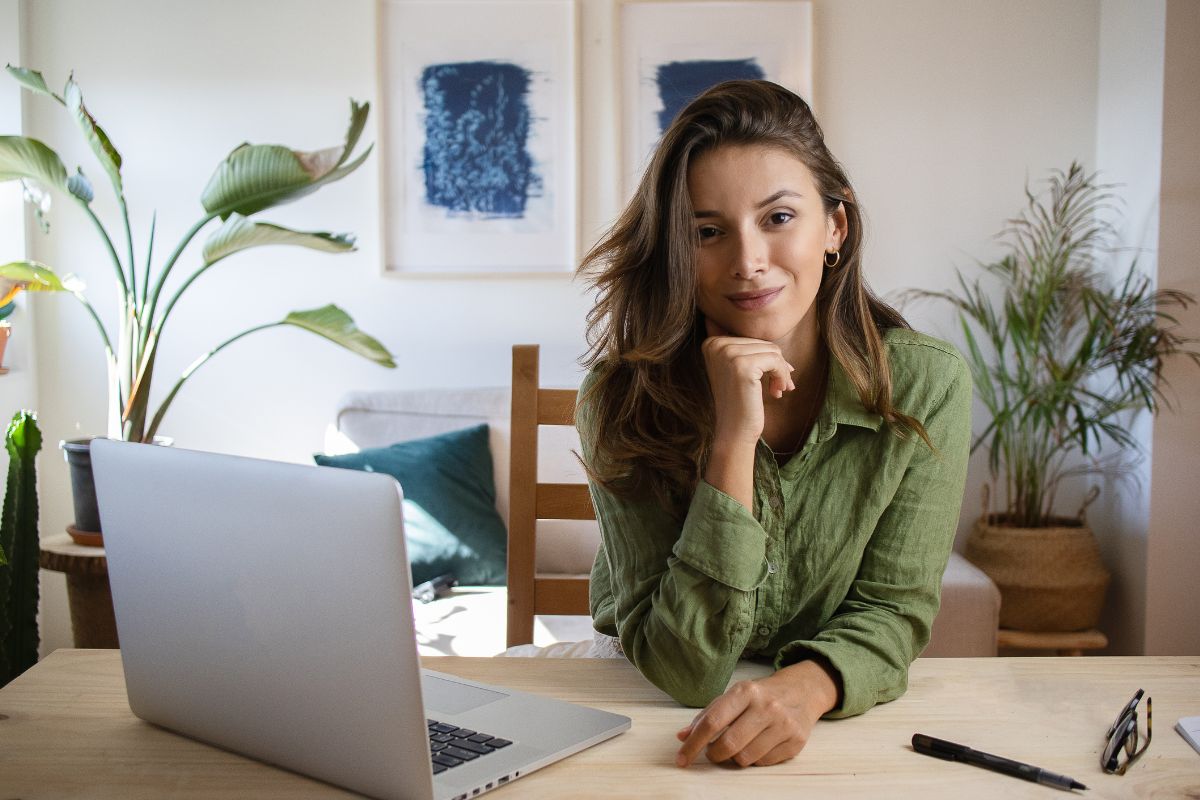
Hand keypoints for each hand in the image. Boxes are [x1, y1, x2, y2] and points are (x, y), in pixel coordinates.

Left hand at [674, 660, 838, 767]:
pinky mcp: (796, 741)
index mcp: (745, 691)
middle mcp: (766, 706)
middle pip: (729, 744)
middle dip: (714, 754)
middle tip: (713, 752)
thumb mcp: (734, 696)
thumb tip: (682, 736)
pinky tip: (757, 746)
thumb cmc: (760, 695)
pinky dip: (755, 759)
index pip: (713, 722)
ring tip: (738, 745)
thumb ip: (707, 715)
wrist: (802, 690)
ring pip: (746, 758)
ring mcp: (783, 724)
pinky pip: (764, 763)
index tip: (681, 759)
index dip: (693, 743)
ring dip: (735, 758)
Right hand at [701, 317, 794, 448]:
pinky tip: (777, 392)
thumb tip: (771, 321)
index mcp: (712, 342)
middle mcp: (716, 345)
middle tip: (777, 386)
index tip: (768, 378)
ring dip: (781, 372)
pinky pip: (776, 360)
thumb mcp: (737, 369)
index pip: (752, 338)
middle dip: (776, 365)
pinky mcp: (742, 366)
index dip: (765, 358)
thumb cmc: (739, 402)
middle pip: (763, 343)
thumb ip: (746, 347)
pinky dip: (782, 376)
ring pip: (772, 351)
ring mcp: (728, 354)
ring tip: (776, 390)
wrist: (733, 432)